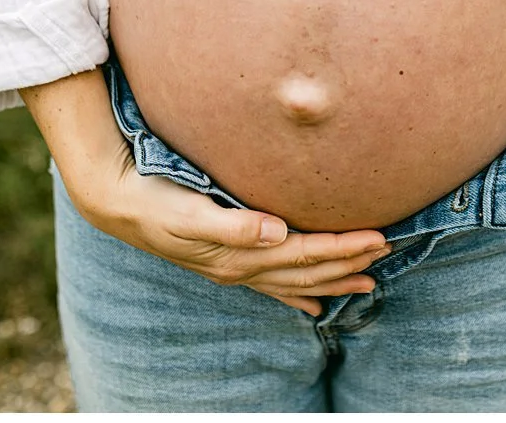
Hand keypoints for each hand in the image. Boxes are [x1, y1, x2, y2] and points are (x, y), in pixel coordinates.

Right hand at [67, 151, 390, 316]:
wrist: (118, 204)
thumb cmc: (155, 200)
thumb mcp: (190, 210)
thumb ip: (233, 223)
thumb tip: (277, 230)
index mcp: (239, 254)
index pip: (304, 253)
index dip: (343, 248)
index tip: (378, 237)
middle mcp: (241, 267)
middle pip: (307, 270)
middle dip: (349, 262)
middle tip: (388, 251)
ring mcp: (233, 269)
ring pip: (295, 281)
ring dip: (333, 280)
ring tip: (368, 281)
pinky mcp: (226, 263)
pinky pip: (272, 285)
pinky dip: (299, 294)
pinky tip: (315, 305)